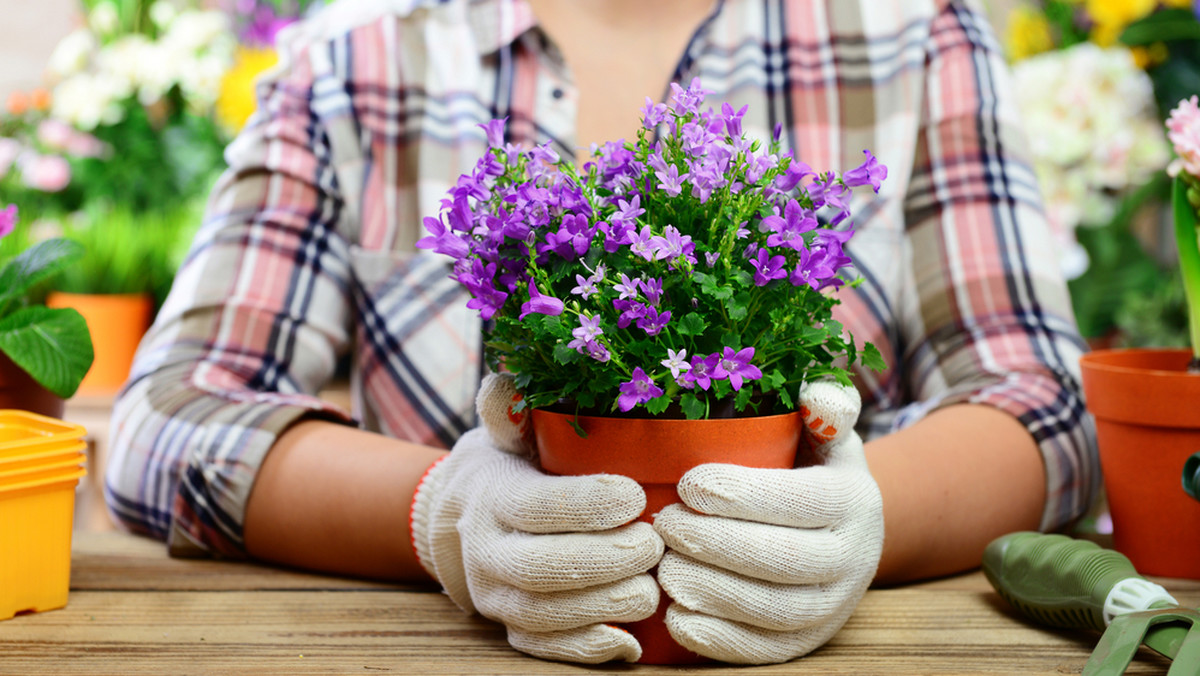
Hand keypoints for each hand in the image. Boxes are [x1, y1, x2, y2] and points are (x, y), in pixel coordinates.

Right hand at [410, 374, 664, 662]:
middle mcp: (488, 552)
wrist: (461, 519)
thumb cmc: (511, 466)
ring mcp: (499, 597)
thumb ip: (510, 408)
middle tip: (654, 544)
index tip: (635, 497)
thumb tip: (507, 381)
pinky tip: (630, 641)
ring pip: (545, 614)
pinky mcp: (513, 629)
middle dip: (603, 561)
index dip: (587, 505)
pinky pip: (545, 649)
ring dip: (603, 605)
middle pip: (541, 567)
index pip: (538, 506)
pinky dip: (587, 650)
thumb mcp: (508, 431)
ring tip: (653, 588)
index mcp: (494, 498)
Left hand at [652, 381, 883, 663]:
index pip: (800, 500)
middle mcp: (853, 557)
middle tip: (663, 525)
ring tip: (664, 571)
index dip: (742, 495)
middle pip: (785, 560)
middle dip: (717, 544)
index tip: (687, 484)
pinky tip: (676, 619)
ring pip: (775, 610)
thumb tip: (815, 396)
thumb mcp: (827, 432)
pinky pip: (766, 651)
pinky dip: (719, 641)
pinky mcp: (808, 642)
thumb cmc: (814, 468)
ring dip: (714, 593)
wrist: (845, 532)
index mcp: (853, 499)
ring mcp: (833, 606)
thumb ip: (825, 406)